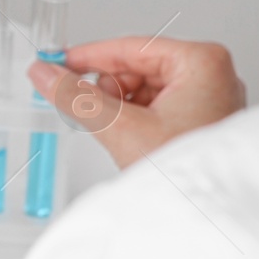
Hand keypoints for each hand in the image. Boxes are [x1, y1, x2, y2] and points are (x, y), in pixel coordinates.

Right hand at [28, 36, 245, 169]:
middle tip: (87, 109)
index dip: (89, 57)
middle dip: (108, 89)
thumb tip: (47, 76)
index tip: (58, 63)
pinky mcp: (200, 120)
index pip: (131, 47)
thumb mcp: (120, 128)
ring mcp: (208, 98)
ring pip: (144, 89)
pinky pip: (156, 106)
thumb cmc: (186, 171)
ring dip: (120, 108)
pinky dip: (134, 119)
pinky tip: (129, 138)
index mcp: (201, 63)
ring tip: (119, 133)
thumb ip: (76, 97)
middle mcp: (211, 75)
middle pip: (137, 68)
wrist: (206, 211)